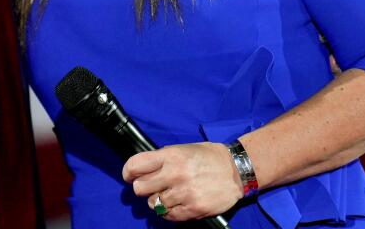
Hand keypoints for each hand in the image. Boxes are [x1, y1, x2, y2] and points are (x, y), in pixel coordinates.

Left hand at [122, 141, 240, 221]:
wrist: (236, 170)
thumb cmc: (208, 157)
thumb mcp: (183, 149)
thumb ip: (162, 159)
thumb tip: (142, 169)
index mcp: (171, 155)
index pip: (135, 165)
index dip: (128, 172)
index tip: (129, 176)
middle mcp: (175, 174)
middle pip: (140, 188)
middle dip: (143, 188)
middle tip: (151, 186)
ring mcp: (184, 193)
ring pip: (153, 204)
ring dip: (157, 200)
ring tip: (168, 194)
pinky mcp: (193, 209)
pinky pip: (168, 216)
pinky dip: (168, 212)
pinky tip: (175, 204)